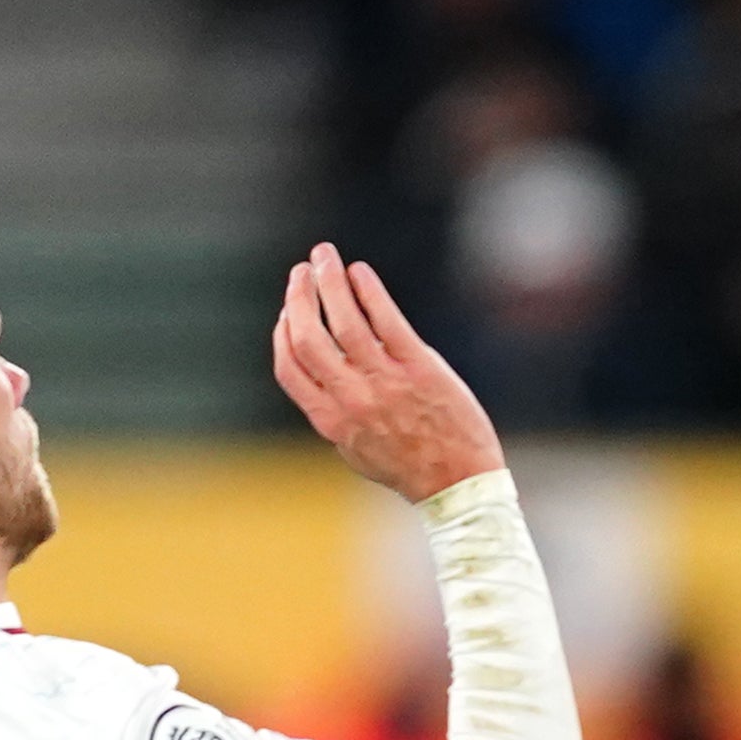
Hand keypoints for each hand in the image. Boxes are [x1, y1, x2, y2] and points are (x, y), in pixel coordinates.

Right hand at [273, 243, 501, 501]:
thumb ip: (332, 410)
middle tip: (302, 271)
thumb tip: (315, 371)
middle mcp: (352, 398)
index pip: (289, 365)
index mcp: (330, 419)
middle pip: (307, 335)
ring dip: (329, 280)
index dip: (282, 331)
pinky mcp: (419, 367)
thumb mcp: (354, 448)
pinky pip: (386, 318)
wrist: (458, 482)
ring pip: (343, 319)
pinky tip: (360, 273)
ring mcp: (385, 381)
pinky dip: (367, 290)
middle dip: (298, 296)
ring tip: (325, 258)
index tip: (288, 310)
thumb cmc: (407, 465)